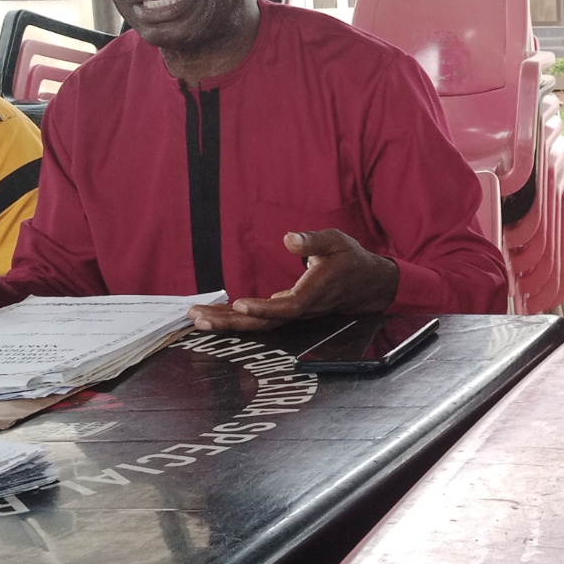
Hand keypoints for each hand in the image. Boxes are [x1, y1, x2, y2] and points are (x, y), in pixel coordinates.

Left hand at [188, 230, 398, 332]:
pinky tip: (214, 316)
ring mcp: (292, 314)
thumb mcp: (337, 242)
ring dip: (226, 323)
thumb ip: (313, 241)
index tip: (239, 304)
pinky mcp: (286, 312)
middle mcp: (301, 309)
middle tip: (198, 318)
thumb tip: (289, 238)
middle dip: (230, 322)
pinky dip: (235, 319)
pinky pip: (259, 320)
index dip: (263, 309)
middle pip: (263, 323)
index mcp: (314, 293)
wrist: (366, 285)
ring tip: (197, 318)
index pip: (288, 307)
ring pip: (257, 324)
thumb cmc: (350, 260)